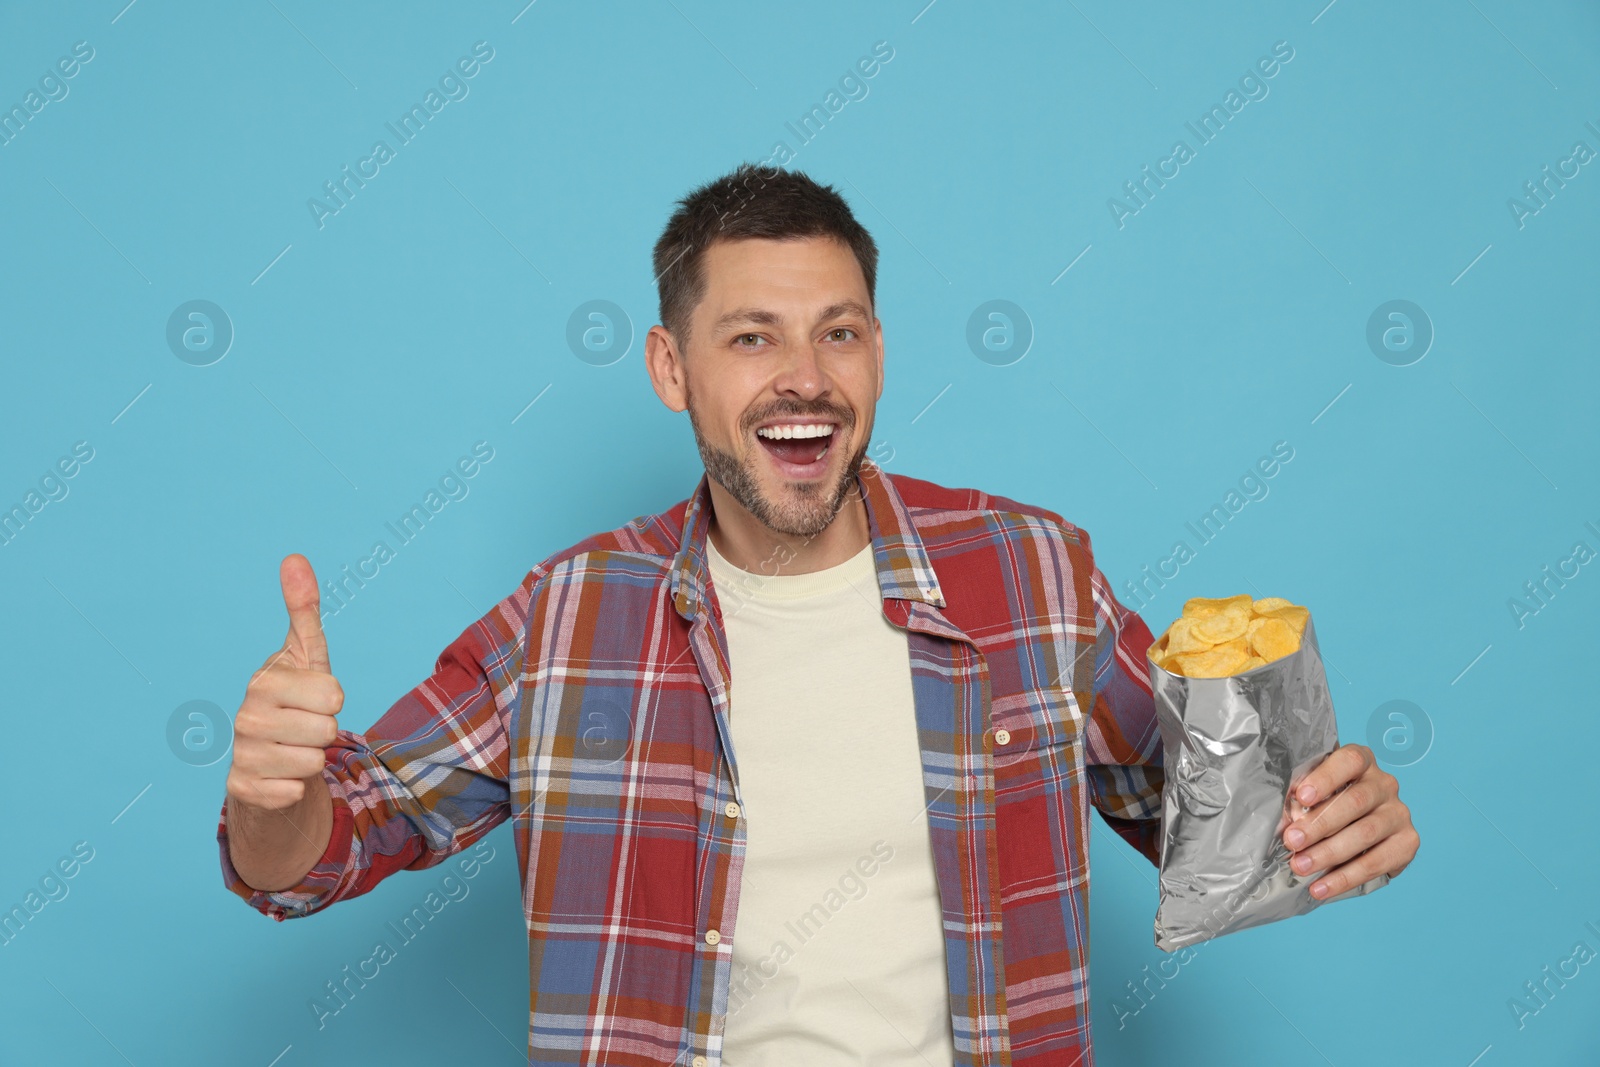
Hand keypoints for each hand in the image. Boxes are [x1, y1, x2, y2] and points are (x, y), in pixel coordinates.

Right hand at [225, 554, 342, 811]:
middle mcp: (245, 717)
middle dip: (326, 732)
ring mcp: (241, 754)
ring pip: (313, 762)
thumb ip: (303, 610)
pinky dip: (297, 788)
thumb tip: (294, 557)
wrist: (268, 757)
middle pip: (326, 731)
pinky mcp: (242, 789)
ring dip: (313, 760)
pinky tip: (281, 774)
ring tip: (295, 748)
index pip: (333, 694)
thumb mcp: (306, 655)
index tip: (316, 697)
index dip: (334, 699)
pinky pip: (295, 792)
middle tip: (307, 726)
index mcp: (264, 681)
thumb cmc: (295, 699)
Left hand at [1281, 742, 1418, 898]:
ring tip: (1300, 866)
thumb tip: (1283, 822)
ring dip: (1328, 854)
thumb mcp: (1313, 795)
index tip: (1301, 796)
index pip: (1350, 762)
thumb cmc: (1327, 804)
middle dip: (1319, 824)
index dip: (1326, 778)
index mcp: (1362, 762)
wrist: (1356, 830)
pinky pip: (1376, 863)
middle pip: (1355, 801)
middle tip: (1291, 841)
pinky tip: (1321, 887)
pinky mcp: (1407, 842)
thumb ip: (1302, 802)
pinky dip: (1345, 878)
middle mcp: (1385, 784)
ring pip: (1365, 834)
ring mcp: (1399, 813)